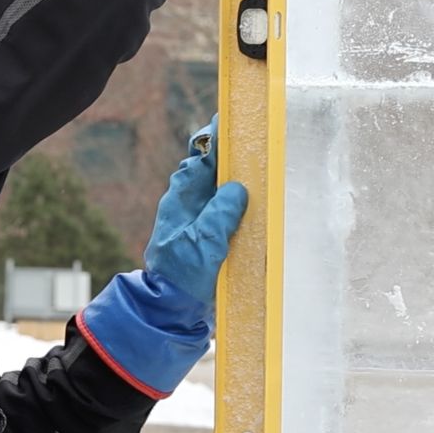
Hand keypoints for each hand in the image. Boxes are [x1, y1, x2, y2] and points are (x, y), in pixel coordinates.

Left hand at [144, 115, 248, 303]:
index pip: (200, 158)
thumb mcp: (204, 242)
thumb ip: (220, 213)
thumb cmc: (182, 276)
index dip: (216, 139)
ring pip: (220, 190)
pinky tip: (259, 203)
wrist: (170, 311)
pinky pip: (227, 212)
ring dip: (238, 179)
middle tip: (256, 141)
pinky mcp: (209, 238)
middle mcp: (189, 206)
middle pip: (212, 170)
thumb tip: (238, 187)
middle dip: (231, 155)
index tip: (233, 121)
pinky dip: (240, 204)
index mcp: (181, 199)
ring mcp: (199, 222)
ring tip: (263, 166)